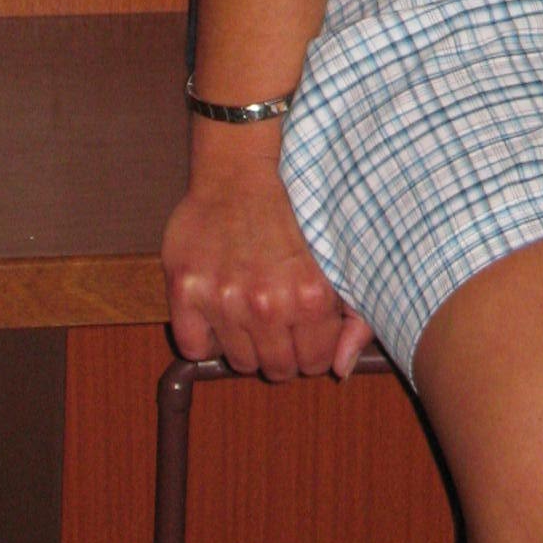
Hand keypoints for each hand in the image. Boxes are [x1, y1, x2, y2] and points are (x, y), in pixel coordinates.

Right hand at [163, 145, 373, 381]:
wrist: (240, 172)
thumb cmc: (296, 210)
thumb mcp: (341, 257)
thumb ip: (356, 316)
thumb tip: (342, 370)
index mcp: (311, 297)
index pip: (317, 364)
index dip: (314, 350)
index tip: (308, 333)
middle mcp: (266, 303)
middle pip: (276, 369)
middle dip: (282, 352)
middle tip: (278, 323)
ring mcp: (222, 299)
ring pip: (237, 362)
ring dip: (246, 344)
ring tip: (251, 310)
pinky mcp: (186, 290)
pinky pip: (194, 347)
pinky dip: (207, 338)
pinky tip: (220, 311)